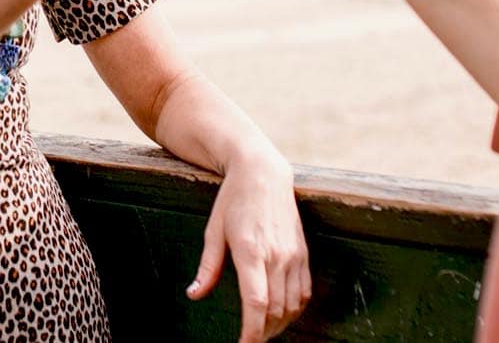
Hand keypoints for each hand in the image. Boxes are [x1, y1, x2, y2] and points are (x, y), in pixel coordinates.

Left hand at [187, 153, 310, 341]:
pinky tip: (281, 314)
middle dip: (263, 333)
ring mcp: (293, 254)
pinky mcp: (303, 253)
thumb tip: (195, 295)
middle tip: (249, 339)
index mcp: (251, 250)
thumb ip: (207, 268)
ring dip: (279, 324)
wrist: (263, 172)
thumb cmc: (233, 200)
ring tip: (263, 331)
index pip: (256, 303)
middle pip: (275, 310)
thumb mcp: (213, 231)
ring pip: (292, 305)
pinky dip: (294, 309)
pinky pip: (304, 291)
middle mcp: (277, 255)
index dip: (252, 332)